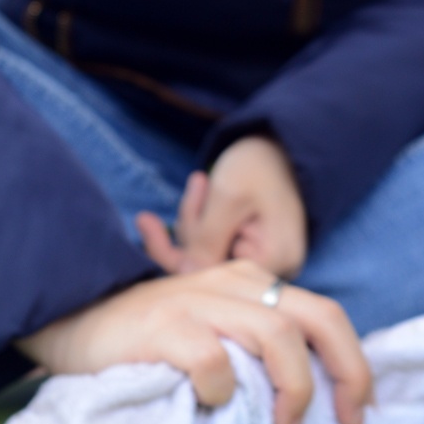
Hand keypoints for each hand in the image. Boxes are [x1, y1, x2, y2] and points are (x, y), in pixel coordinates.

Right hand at [20, 260, 369, 423]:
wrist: (68, 316)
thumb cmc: (146, 337)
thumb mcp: (210, 325)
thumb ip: (252, 342)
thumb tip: (312, 395)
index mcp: (251, 283)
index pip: (326, 314)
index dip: (355, 363)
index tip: (359, 410)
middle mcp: (233, 284)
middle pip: (319, 317)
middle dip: (347, 372)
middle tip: (348, 420)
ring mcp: (198, 302)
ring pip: (277, 336)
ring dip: (293, 390)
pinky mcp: (164, 326)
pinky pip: (213, 360)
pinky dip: (222, 389)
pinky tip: (209, 404)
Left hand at [135, 136, 306, 276]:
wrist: (279, 147)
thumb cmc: (258, 165)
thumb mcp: (228, 196)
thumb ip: (206, 239)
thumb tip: (183, 277)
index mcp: (276, 259)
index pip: (212, 275)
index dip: (176, 254)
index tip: (144, 219)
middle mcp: (273, 270)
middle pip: (207, 268)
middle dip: (191, 226)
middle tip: (197, 183)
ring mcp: (261, 263)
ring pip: (205, 256)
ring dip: (195, 218)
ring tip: (202, 181)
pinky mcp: (247, 252)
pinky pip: (211, 248)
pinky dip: (201, 220)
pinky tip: (201, 191)